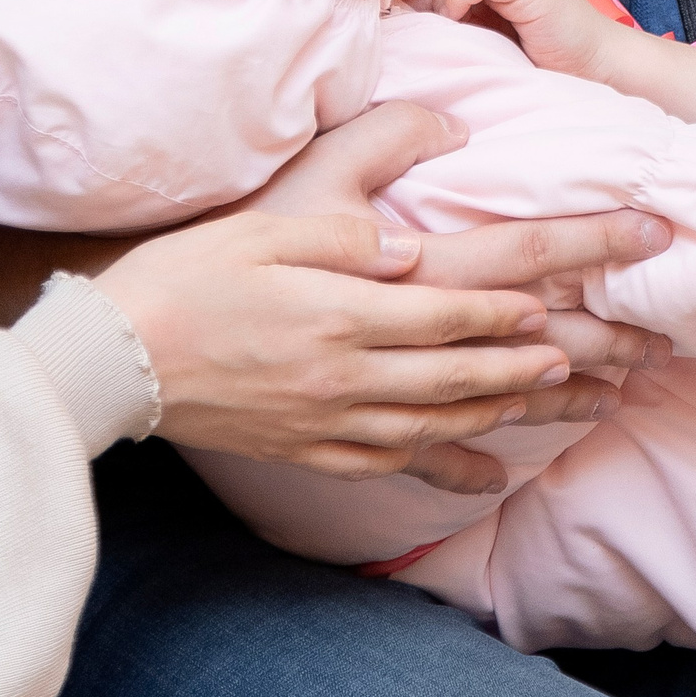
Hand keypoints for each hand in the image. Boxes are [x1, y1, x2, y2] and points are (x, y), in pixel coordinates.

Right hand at [93, 212, 561, 478]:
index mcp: (339, 311)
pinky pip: (389, 463)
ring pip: (432, 425)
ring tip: (547, 402)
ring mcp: (326, 420)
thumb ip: (347, 235)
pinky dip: (442, 465)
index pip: (445, 312)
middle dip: (523, 369)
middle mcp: (344, 374)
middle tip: (578, 362)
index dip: (505, 311)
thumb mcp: (268, 227)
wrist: (117, 355)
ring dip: (496, 414)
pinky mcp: (306, 447)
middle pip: (453, 376)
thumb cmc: (188, 275)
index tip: (554, 306)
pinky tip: (480, 469)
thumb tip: (413, 247)